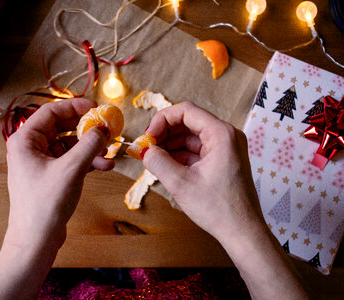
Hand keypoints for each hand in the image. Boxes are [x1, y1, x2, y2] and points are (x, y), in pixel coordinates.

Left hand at [4, 99, 112, 249]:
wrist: (36, 239)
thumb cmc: (45, 203)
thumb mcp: (71, 169)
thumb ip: (89, 145)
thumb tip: (104, 129)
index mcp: (25, 140)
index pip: (50, 111)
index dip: (74, 106)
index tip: (96, 108)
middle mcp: (30, 148)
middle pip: (61, 127)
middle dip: (85, 129)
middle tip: (106, 128)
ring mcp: (40, 163)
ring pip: (69, 145)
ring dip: (89, 147)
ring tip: (109, 153)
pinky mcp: (50, 176)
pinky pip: (70, 160)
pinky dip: (87, 161)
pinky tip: (105, 167)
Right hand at [142, 101, 262, 242]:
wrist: (242, 232)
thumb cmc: (219, 209)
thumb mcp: (180, 184)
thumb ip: (158, 162)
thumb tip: (145, 150)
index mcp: (221, 134)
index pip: (186, 111)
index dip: (162, 120)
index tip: (148, 136)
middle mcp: (227, 136)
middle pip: (188, 122)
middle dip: (165, 133)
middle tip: (147, 148)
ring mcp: (226, 148)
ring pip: (191, 136)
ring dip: (170, 145)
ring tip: (153, 158)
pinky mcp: (223, 160)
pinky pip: (197, 150)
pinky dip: (180, 155)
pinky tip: (166, 165)